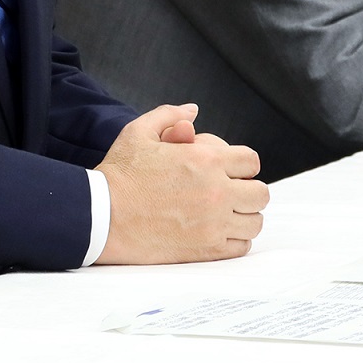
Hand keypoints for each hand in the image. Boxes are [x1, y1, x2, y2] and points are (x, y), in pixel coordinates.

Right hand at [95, 103, 267, 263]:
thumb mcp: (139, 132)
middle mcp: (216, 192)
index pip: (251, 161)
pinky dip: (234, 240)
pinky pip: (241, 247)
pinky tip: (215, 232)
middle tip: (229, 192)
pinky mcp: (206, 250)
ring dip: (243, 216)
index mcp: (205, 160)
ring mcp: (214, 224)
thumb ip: (169, 116)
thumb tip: (193, 111)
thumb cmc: (119, 174)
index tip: (228, 169)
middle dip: (248, 190)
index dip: (241, 164)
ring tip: (223, 214)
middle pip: (260, 194)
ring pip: (255, 223)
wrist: (101, 216)